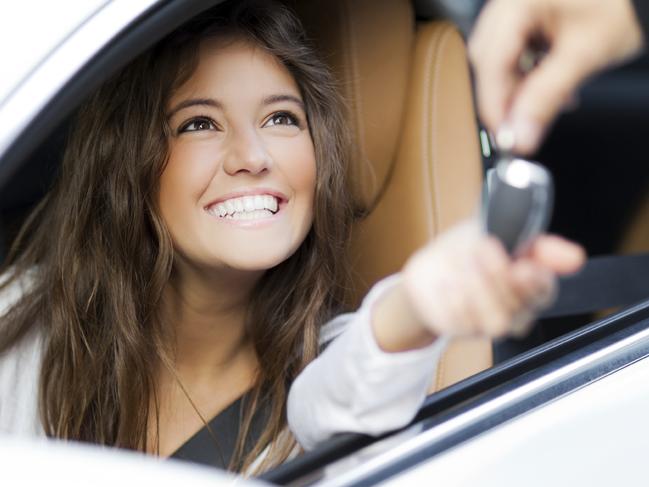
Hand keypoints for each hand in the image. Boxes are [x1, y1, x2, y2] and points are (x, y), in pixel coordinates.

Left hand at [397, 221, 584, 339]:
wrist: (429, 269)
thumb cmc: (468, 249)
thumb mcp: (498, 231)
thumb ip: (536, 244)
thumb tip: (574, 257)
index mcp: (531, 283)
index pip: (546, 290)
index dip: (537, 281)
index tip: (522, 265)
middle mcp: (515, 308)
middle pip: (521, 307)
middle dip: (499, 275)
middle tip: (482, 248)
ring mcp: (488, 322)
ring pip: (498, 322)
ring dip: (478, 290)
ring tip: (463, 266)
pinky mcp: (462, 330)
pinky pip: (464, 323)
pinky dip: (453, 298)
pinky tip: (447, 282)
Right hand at [469, 0, 643, 153]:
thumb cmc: (624, 4)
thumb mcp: (583, 55)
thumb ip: (546, 97)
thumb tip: (521, 134)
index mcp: (517, 1)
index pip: (490, 61)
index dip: (494, 103)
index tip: (504, 135)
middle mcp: (511, 2)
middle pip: (489, 62)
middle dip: (503, 98)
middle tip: (518, 129)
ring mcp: (519, 9)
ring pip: (501, 61)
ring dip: (517, 90)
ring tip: (541, 108)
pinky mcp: (530, 19)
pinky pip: (517, 54)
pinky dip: (528, 77)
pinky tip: (547, 90)